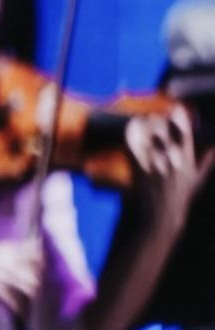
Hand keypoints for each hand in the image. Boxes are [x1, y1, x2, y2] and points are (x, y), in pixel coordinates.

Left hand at [125, 105, 214, 237]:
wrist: (163, 216)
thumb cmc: (182, 198)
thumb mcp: (197, 180)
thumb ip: (206, 163)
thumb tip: (214, 148)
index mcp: (187, 162)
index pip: (186, 138)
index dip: (181, 122)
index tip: (177, 109)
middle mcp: (172, 164)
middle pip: (167, 139)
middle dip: (161, 125)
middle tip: (155, 113)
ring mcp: (157, 169)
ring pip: (150, 146)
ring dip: (145, 132)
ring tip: (139, 119)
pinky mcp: (142, 176)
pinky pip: (136, 156)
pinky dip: (131, 144)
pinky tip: (127, 134)